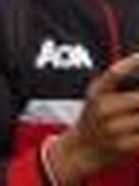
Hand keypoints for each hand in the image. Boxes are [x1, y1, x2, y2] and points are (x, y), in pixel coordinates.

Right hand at [48, 53, 138, 181]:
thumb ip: (119, 85)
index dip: (130, 63)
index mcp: (97, 91)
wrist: (82, 150)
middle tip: (138, 103)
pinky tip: (137, 127)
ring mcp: (113, 129)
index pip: (114, 73)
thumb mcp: (98, 96)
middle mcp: (103, 109)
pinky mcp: (124, 146)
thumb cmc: (96, 117)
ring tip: (136, 114)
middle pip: (138, 99)